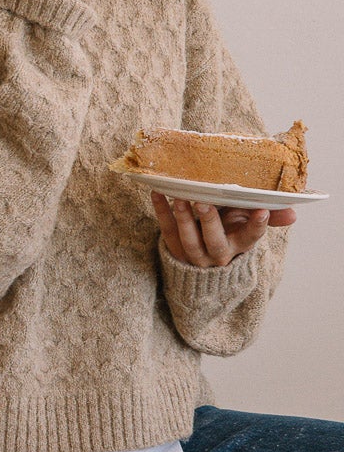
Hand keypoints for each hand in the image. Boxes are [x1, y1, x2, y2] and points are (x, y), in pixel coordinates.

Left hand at [151, 192, 296, 266]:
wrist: (202, 259)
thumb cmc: (229, 230)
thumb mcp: (247, 222)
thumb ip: (268, 216)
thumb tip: (293, 212)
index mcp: (240, 244)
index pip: (251, 237)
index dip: (256, 226)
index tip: (261, 210)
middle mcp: (218, 254)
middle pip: (215, 242)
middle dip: (210, 221)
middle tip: (203, 201)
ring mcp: (195, 255)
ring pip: (189, 241)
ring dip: (183, 219)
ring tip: (180, 199)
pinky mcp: (175, 250)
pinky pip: (167, 232)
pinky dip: (161, 212)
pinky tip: (158, 193)